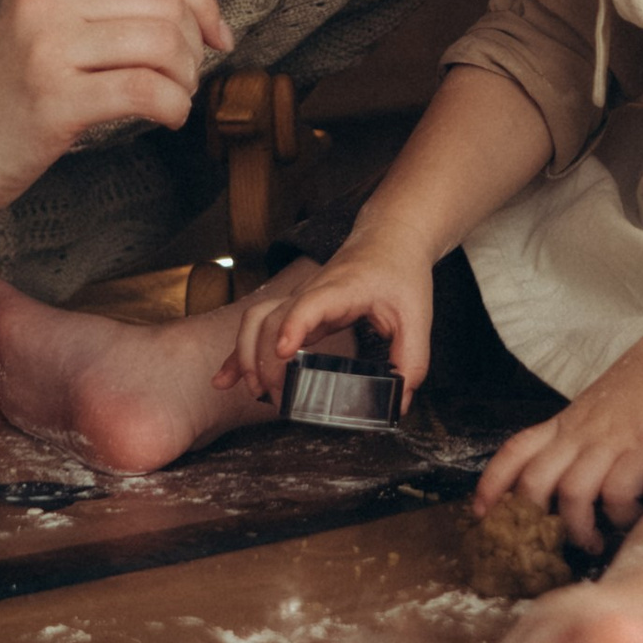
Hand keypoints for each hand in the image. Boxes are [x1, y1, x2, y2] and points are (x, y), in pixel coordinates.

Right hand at [0, 0, 231, 216]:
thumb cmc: (5, 82)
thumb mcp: (60, 19)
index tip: (216, 32)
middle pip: (166, 3)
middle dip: (196, 43)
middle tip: (186, 74)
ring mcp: (46, 48)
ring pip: (162, 44)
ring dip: (186, 78)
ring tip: (172, 96)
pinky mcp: (53, 101)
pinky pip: (145, 91)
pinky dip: (173, 107)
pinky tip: (165, 117)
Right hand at [216, 243, 436, 403]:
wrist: (388, 239)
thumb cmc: (400, 273)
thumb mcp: (417, 317)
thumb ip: (412, 360)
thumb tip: (400, 402)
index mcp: (341, 289)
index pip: (309, 304)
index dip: (293, 327)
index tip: (282, 353)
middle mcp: (311, 291)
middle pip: (270, 318)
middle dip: (264, 359)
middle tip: (278, 397)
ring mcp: (298, 298)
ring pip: (254, 319)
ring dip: (245, 354)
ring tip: (252, 389)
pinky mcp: (294, 309)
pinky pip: (256, 327)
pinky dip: (238, 354)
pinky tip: (225, 379)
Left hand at [475, 330, 642, 556]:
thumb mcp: (599, 410)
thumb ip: (581, 440)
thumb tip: (570, 484)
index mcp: (565, 424)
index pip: (515, 450)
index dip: (492, 483)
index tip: (480, 512)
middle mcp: (579, 434)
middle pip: (533, 481)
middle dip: (532, 520)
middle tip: (544, 544)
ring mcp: (609, 442)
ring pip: (571, 494)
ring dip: (578, 529)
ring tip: (592, 544)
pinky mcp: (641, 449)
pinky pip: (617, 494)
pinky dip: (620, 516)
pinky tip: (631, 519)